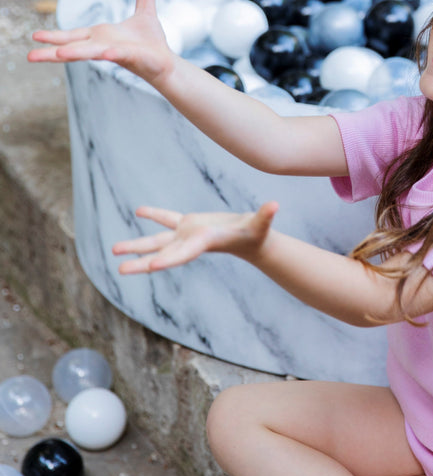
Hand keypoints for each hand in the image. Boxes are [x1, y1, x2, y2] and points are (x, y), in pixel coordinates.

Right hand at [28, 0, 174, 86]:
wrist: (167, 63)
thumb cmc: (152, 43)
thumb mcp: (146, 13)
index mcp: (101, 36)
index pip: (73, 35)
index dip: (55, 36)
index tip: (35, 37)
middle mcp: (103, 45)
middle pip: (73, 47)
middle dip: (52, 50)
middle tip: (30, 56)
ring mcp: (116, 52)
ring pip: (91, 53)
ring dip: (75, 53)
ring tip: (58, 54)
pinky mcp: (131, 57)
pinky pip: (119, 54)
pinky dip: (111, 52)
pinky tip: (105, 53)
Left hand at [112, 202, 278, 274]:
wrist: (252, 238)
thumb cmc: (257, 233)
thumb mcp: (261, 225)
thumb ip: (266, 216)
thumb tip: (275, 205)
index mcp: (203, 243)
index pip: (183, 253)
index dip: (169, 258)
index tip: (151, 266)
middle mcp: (190, 242)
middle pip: (162, 253)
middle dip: (141, 261)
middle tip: (120, 270)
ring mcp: (186, 234)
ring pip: (157, 240)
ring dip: (136, 245)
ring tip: (114, 250)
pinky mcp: (188, 224)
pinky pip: (167, 219)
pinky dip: (154, 215)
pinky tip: (139, 212)